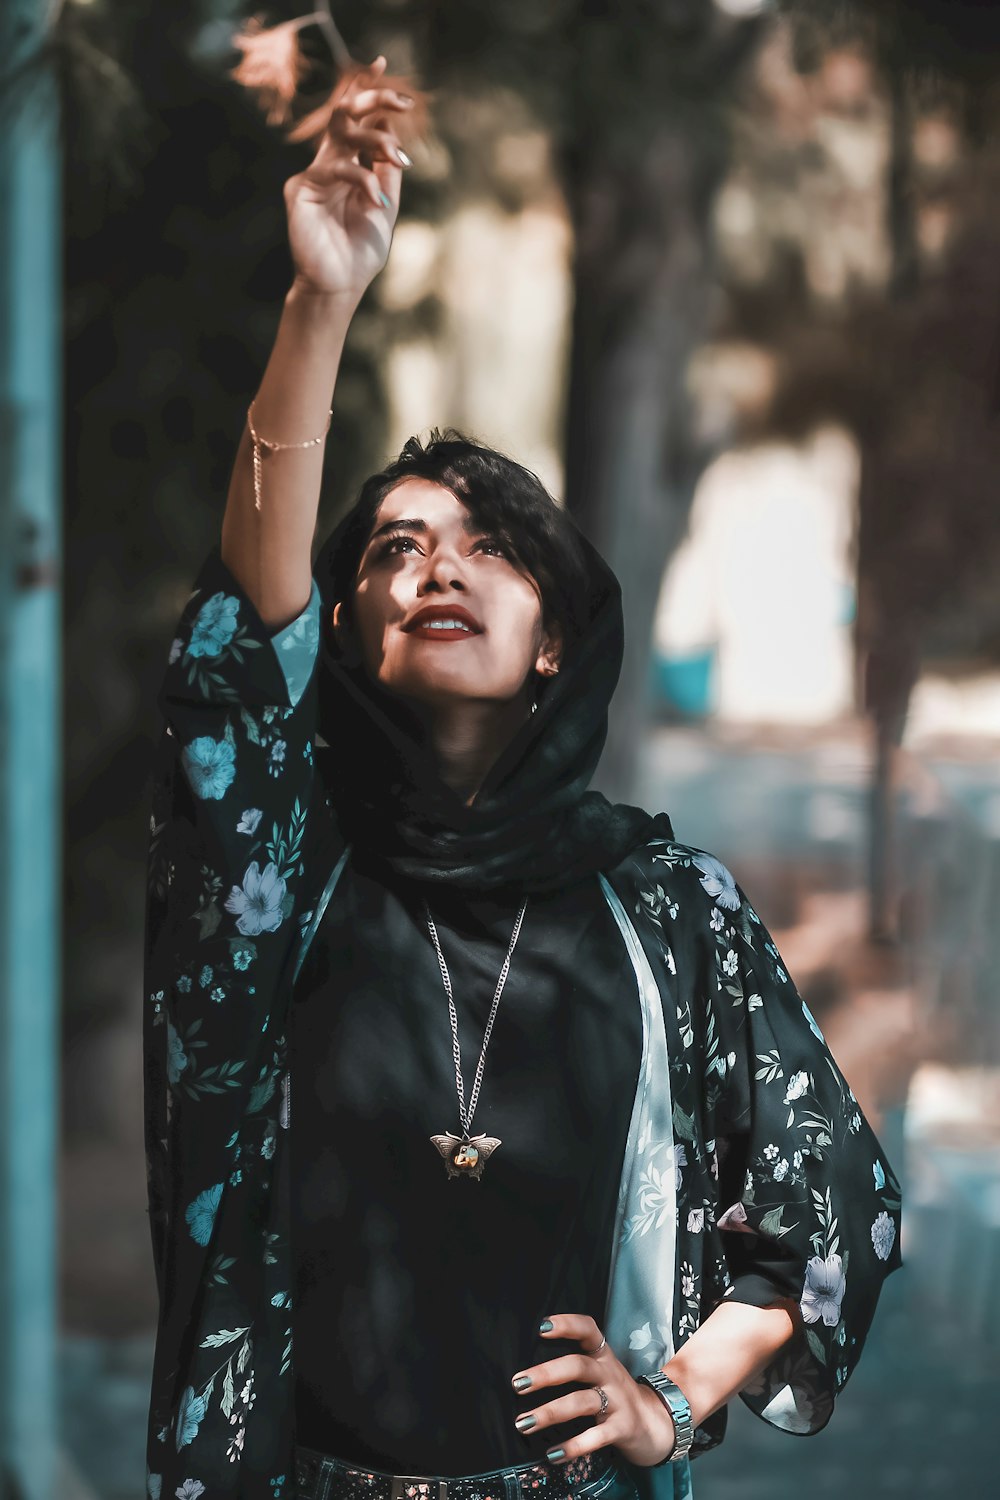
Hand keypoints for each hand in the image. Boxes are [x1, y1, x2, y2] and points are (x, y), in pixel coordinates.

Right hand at [283, 55, 413, 299]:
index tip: (382, 63)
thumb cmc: (359, 252)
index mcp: (347, 166)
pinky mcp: (299, 190)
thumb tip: (392, 130)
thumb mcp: (385, 206)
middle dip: (372, 100)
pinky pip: (335, 170)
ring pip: (341, 137)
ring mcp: (311, 175)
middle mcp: (327, 165)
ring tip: (399, 159)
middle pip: (344, 116)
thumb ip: (386, 170)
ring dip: (375, 141)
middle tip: (401, 102)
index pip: (355, 121)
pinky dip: (362, 181)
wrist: (339, 287)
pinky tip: (376, 200)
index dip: (366, 91)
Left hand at [510, 1314, 678, 1468]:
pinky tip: (553, 1454)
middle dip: (547, 1373)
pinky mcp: (622, 1429)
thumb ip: (573, 1365)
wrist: (656, 1422)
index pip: (588, 1330)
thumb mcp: (600, 1372)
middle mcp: (609, 1374)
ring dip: (550, 1412)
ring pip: (582, 1402)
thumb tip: (528, 1370)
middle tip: (518, 1383)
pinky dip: (573, 1446)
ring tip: (524, 1423)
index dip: (566, 1325)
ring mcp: (617, 1401)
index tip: (541, 1327)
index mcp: (602, 1356)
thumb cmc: (615, 1394)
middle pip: (579, 1366)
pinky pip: (595, 1437)